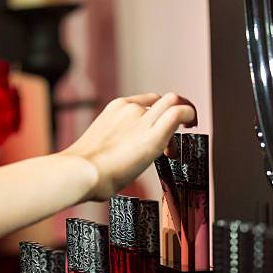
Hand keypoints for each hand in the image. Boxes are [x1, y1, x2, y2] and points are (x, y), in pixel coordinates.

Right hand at [62, 92, 196, 200]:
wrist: (80, 171)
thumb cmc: (81, 170)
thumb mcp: (94, 151)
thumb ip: (107, 151)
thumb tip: (105, 168)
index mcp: (114, 110)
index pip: (143, 103)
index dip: (154, 114)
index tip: (157, 132)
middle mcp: (130, 110)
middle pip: (161, 100)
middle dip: (173, 111)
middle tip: (180, 128)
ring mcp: (142, 120)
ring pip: (172, 103)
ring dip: (183, 115)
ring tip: (189, 127)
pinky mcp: (153, 136)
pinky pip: (179, 113)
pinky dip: (190, 114)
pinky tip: (193, 123)